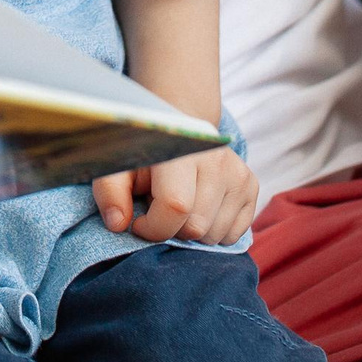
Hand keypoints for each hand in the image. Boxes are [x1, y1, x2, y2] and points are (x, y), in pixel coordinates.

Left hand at [91, 145, 258, 243]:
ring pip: (216, 234)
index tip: (139, 221)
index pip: (176, 206)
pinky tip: (200, 208)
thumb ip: (110, 193)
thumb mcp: (117, 165)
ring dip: (193, 232)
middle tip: (159, 209)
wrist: (181, 127)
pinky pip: (235, 233)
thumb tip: (118, 223)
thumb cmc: (145, 151)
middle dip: (172, 230)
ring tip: (180, 205)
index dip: (153, 227)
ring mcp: (238, 172)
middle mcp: (216, 159)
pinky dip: (214, 231)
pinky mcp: (250, 185)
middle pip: (197, 227)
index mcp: (181, 150)